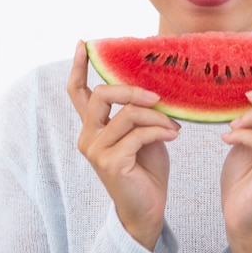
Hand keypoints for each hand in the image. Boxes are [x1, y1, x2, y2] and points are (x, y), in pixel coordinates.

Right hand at [67, 41, 180, 250]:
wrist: (147, 208)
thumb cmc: (146, 168)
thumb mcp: (142, 133)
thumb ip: (137, 112)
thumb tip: (154, 87)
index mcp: (94, 126)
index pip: (77, 92)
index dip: (79, 66)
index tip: (83, 44)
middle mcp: (88, 136)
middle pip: (103, 94)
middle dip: (132, 90)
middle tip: (158, 96)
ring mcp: (97, 150)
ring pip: (127, 114)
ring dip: (157, 116)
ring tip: (174, 125)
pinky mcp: (111, 162)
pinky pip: (139, 134)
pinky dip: (160, 130)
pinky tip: (174, 136)